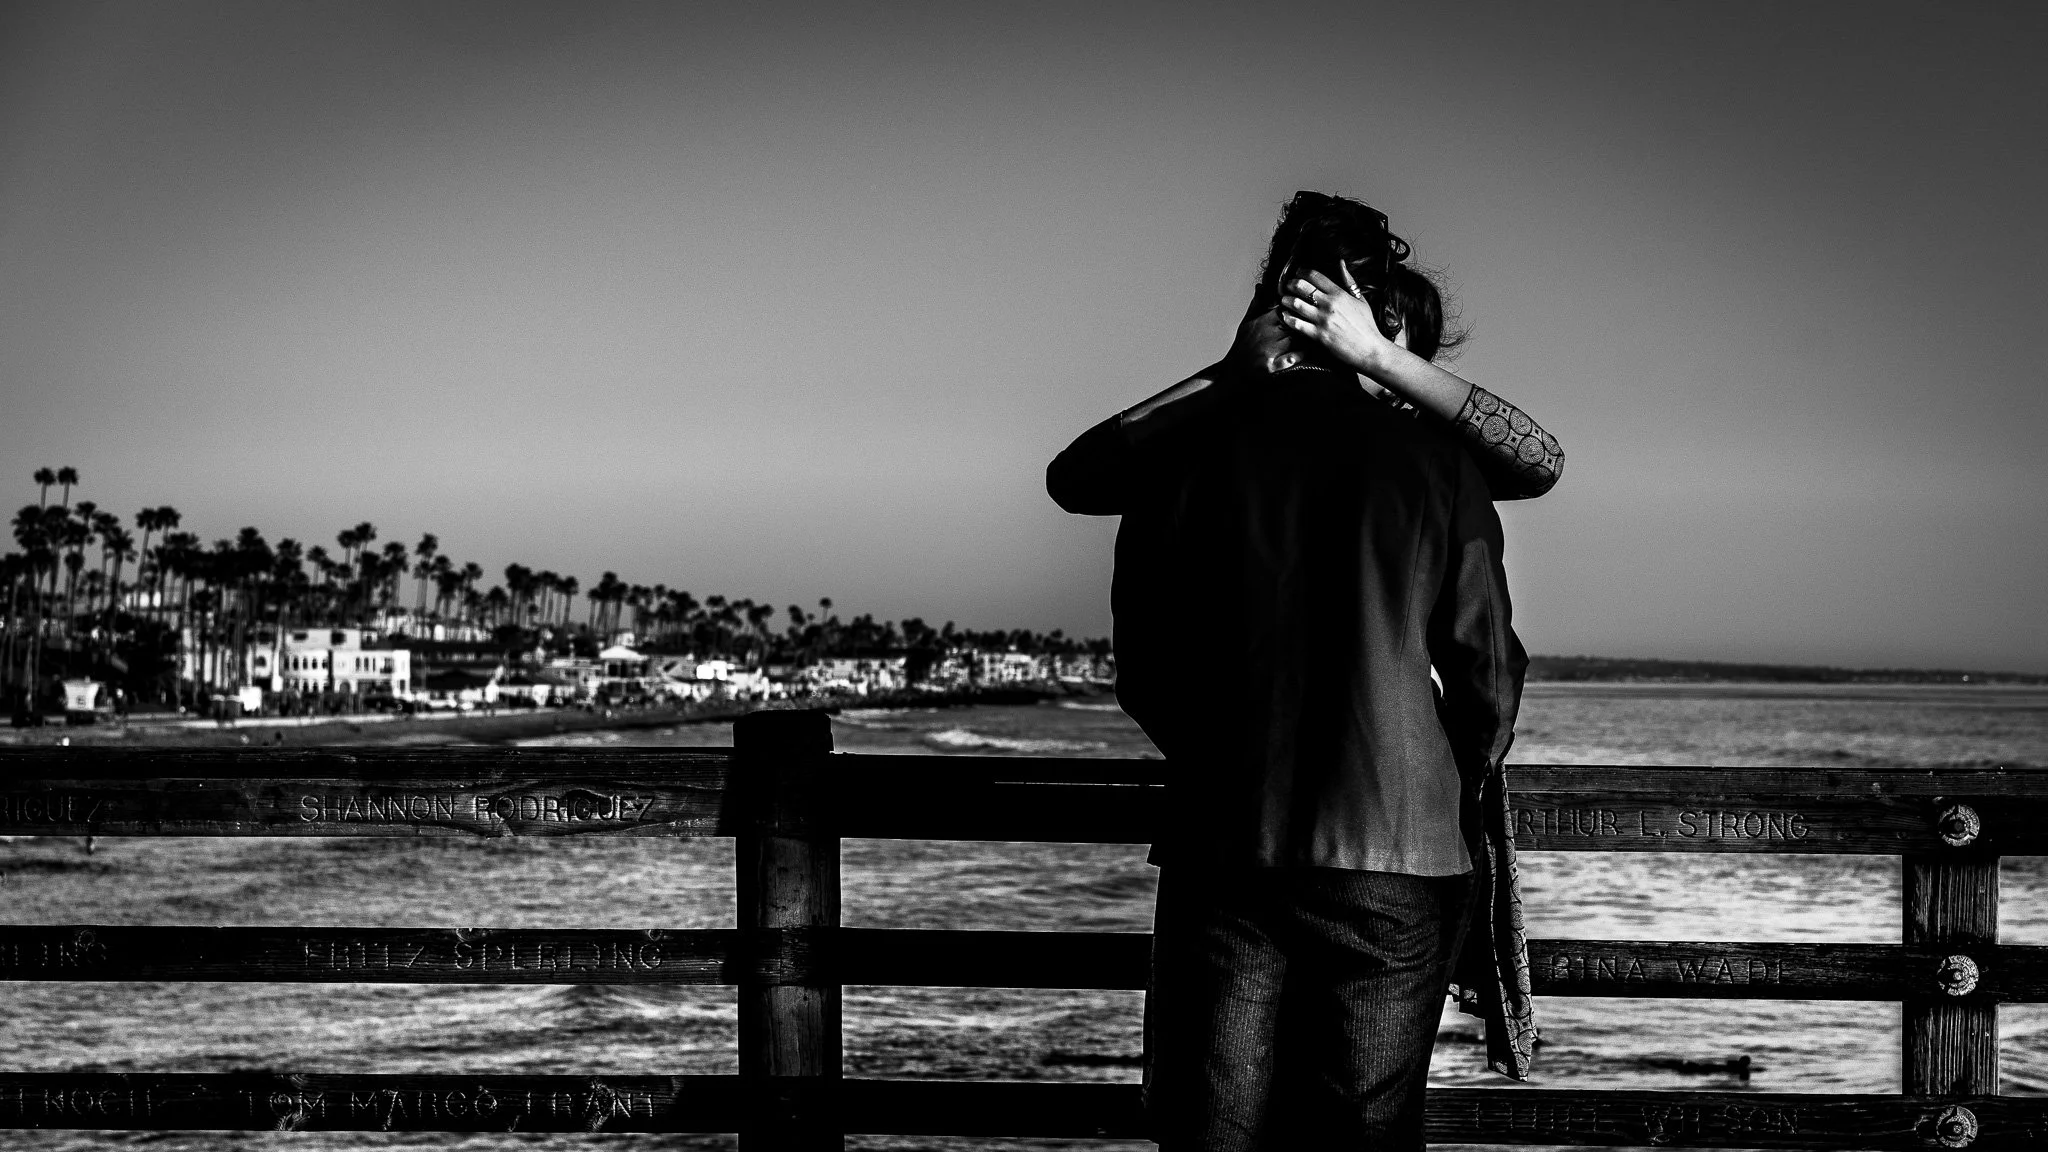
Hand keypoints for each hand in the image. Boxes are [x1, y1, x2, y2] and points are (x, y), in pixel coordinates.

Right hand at [1227, 304, 1305, 375]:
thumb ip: (1256, 304)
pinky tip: (1305, 352)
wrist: (1233, 369)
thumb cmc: (1242, 344)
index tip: (1302, 308)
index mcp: (1262, 323)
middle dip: (1302, 323)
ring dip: (1304, 338)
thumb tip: (1261, 285)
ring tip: (1311, 336)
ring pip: (1294, 340)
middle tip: (1311, 321)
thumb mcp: (1246, 322)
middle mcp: (1267, 335)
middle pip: (1293, 324)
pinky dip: (1300, 355)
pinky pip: (1291, 359)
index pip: (1285, 310)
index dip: (1295, 309)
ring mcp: (1269, 351)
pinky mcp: (1271, 367)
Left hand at [1279, 269, 1395, 373]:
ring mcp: (1323, 320)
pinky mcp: (1318, 335)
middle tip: (1287, 286)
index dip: (1302, 272)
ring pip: (1296, 304)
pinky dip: (1287, 318)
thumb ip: (1349, 281)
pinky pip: (1296, 324)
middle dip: (1291, 284)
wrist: (1369, 349)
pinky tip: (1285, 316)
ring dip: (1286, 300)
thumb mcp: (1360, 299)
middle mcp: (1329, 304)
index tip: (1297, 273)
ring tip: (1284, 300)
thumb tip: (1341, 263)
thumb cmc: (1366, 325)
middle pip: (1302, 286)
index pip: (1315, 276)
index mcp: (1339, 294)